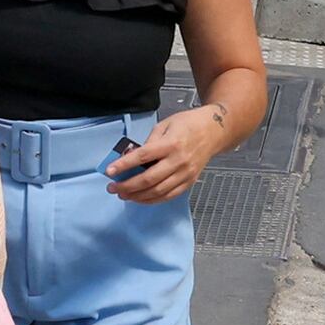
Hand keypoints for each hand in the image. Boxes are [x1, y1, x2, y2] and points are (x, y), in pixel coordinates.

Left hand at [108, 106, 228, 203]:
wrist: (214, 131)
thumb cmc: (189, 124)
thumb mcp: (165, 125)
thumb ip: (149, 142)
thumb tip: (132, 157)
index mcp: (171, 144)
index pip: (143, 157)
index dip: (124, 165)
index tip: (109, 171)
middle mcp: (179, 161)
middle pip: (149, 179)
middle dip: (127, 186)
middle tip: (113, 188)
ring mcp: (185, 174)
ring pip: (158, 191)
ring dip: (137, 196)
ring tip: (123, 195)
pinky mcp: (189, 182)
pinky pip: (168, 196)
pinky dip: (152, 200)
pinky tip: (140, 199)